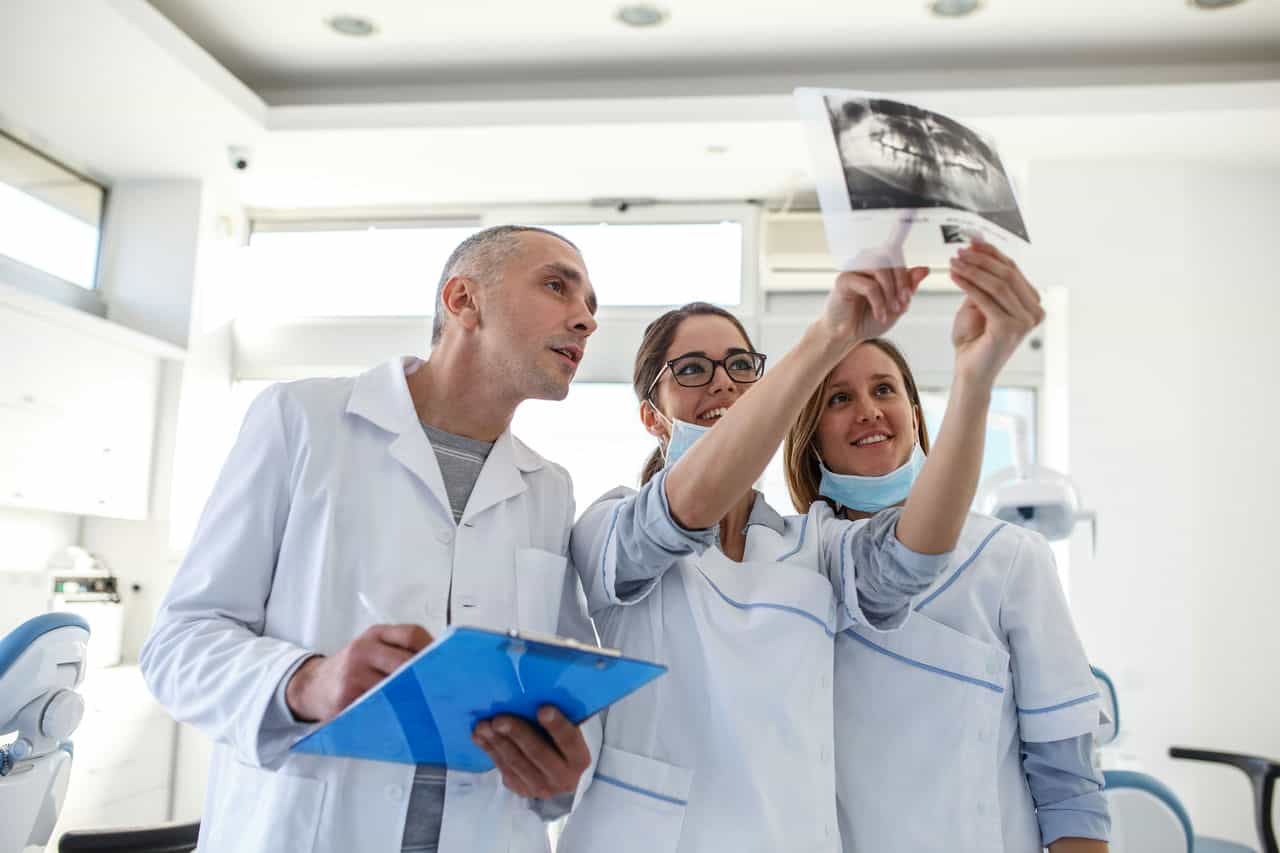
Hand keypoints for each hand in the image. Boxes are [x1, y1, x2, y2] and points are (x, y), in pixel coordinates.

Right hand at [285, 623, 432, 722]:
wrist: (312, 685)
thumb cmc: (351, 668)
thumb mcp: (372, 649)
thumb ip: (399, 651)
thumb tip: (440, 664)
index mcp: (375, 635)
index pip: (411, 634)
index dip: (433, 649)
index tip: (447, 663)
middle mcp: (363, 650)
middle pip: (405, 661)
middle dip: (426, 676)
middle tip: (444, 690)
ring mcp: (352, 675)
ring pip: (393, 687)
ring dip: (412, 698)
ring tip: (429, 707)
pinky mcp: (345, 699)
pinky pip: (377, 706)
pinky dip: (393, 712)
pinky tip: (404, 717)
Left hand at [472, 706, 591, 798]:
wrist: (559, 778)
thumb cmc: (563, 744)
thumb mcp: (570, 734)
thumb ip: (562, 719)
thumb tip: (541, 692)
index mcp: (579, 759)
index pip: (569, 741)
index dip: (557, 725)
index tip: (542, 708)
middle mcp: (563, 778)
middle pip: (537, 753)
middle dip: (517, 734)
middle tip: (499, 719)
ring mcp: (541, 788)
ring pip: (516, 762)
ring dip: (497, 742)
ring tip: (483, 725)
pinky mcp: (522, 790)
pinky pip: (503, 769)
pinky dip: (490, 750)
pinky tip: (479, 736)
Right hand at [823, 266, 929, 343]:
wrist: (846, 336)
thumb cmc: (867, 320)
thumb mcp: (896, 305)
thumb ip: (909, 287)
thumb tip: (924, 269)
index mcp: (878, 267)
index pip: (896, 256)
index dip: (905, 274)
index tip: (908, 297)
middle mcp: (865, 263)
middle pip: (889, 258)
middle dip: (901, 282)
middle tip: (902, 304)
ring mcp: (854, 270)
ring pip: (880, 269)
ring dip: (890, 292)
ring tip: (891, 310)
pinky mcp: (843, 280)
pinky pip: (869, 285)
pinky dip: (879, 302)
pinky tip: (880, 315)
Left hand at [948, 241, 1044, 386]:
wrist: (970, 370)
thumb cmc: (974, 339)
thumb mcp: (979, 303)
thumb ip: (983, 281)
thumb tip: (978, 248)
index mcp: (1032, 304)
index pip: (1013, 270)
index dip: (992, 254)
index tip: (972, 242)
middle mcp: (1034, 312)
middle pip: (1007, 274)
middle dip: (982, 260)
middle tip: (960, 251)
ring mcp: (1025, 321)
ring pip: (998, 284)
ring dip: (973, 270)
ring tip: (954, 262)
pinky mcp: (1009, 329)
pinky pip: (986, 299)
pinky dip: (968, 284)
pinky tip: (954, 276)